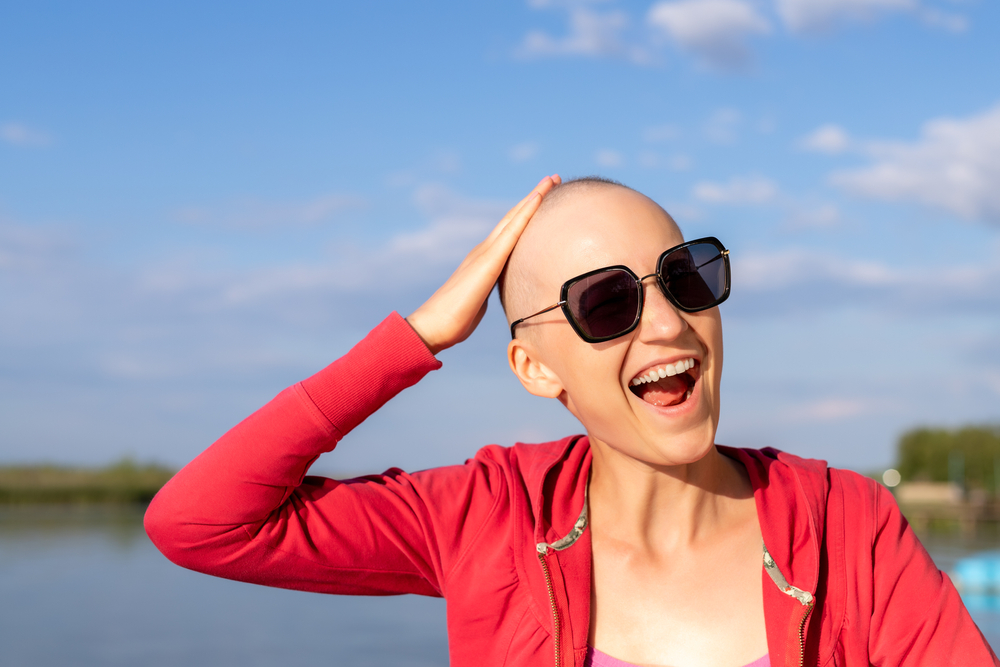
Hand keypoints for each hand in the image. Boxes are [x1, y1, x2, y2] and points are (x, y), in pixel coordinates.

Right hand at [406, 174, 560, 354]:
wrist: (433, 326)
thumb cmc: (454, 320)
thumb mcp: (480, 303)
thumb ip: (489, 293)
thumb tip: (501, 298)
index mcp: (484, 261)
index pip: (510, 232)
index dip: (527, 214)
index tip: (544, 198)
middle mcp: (484, 250)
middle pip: (514, 218)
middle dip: (534, 198)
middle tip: (553, 179)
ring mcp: (485, 253)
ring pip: (514, 218)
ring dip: (534, 197)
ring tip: (552, 180)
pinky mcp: (488, 261)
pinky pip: (512, 232)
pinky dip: (526, 212)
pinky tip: (539, 198)